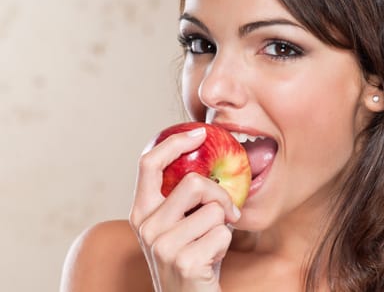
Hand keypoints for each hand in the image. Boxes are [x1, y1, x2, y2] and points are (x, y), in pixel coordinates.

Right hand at [129, 127, 240, 291]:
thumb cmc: (189, 258)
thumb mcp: (176, 226)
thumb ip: (181, 198)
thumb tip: (209, 161)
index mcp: (141, 211)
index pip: (149, 164)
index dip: (174, 143)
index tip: (200, 134)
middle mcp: (146, 226)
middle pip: (194, 183)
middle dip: (220, 195)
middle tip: (228, 212)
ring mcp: (163, 246)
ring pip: (214, 209)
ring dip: (223, 225)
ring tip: (210, 242)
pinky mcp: (185, 262)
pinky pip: (223, 233)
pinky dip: (225, 244)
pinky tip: (211, 259)